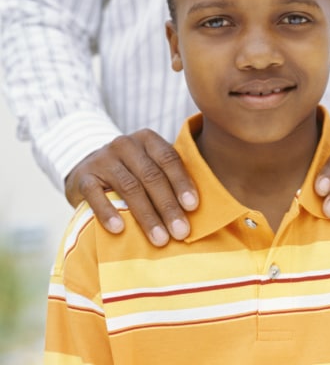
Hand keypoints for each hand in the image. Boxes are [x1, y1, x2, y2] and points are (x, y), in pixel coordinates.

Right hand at [65, 129, 197, 246]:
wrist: (86, 167)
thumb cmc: (131, 172)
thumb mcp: (149, 165)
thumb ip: (169, 179)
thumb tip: (196, 211)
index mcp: (148, 140)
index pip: (169, 159)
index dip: (182, 183)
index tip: (193, 207)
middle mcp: (125, 145)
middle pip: (151, 176)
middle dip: (168, 206)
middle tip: (181, 232)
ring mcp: (102, 159)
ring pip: (129, 188)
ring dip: (147, 216)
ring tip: (160, 239)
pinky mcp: (83, 177)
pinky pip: (96, 195)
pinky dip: (108, 212)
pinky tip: (119, 229)